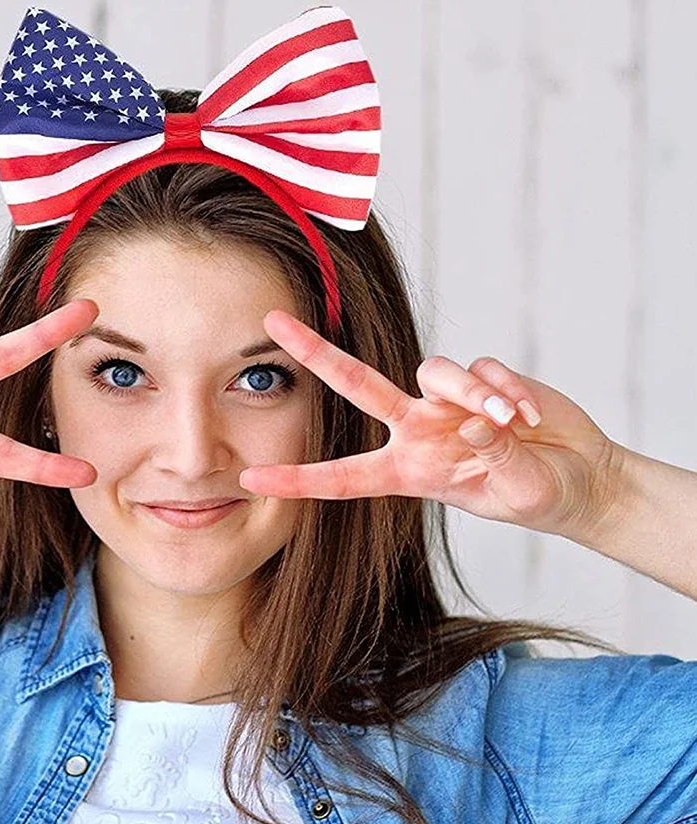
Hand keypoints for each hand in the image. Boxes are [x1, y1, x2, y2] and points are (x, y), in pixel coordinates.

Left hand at [237, 309, 624, 538]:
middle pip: (356, 383)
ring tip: (514, 423)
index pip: (342, 477)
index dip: (297, 480)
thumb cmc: (537, 496)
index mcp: (408, 471)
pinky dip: (509, 390)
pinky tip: (533, 417)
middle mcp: (416, 430)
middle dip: (316, 352)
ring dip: (475, 394)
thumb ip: (492, 459)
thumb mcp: (515, 491)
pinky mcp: (482, 378)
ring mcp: (446, 401)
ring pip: (436, 372)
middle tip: (273, 321)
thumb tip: (474, 422)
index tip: (250, 479)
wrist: (579, 477)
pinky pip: (481, 369)